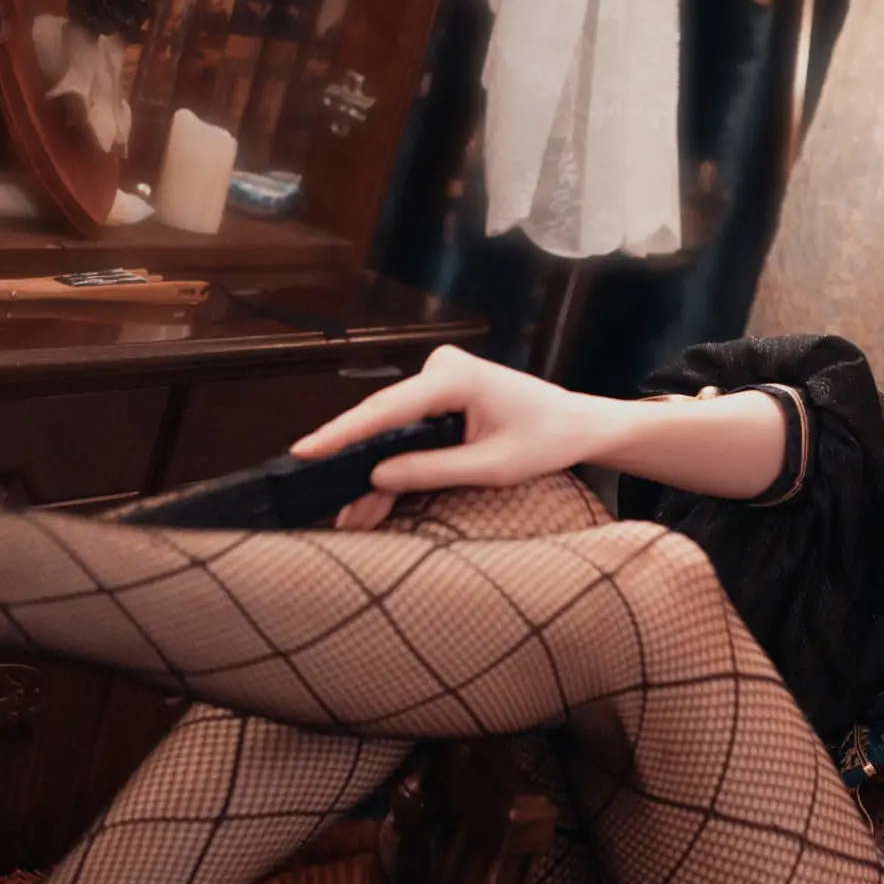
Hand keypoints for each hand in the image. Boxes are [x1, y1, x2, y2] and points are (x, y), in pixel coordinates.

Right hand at [293, 345, 618, 530]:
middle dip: (355, 464)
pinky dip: (395, 460)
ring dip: (375, 469)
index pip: (386, 409)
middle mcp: (440, 368)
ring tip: (352, 515)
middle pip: (382, 420)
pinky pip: (408, 427)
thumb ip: (431, 470)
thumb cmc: (546, 440)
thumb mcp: (490, 467)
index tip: (306, 450)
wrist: (577, 424)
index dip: (343, 433)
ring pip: (392, 428)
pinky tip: (376, 496)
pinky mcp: (441, 394)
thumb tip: (376, 477)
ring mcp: (439, 379)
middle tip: (330, 505)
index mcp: (454, 377)